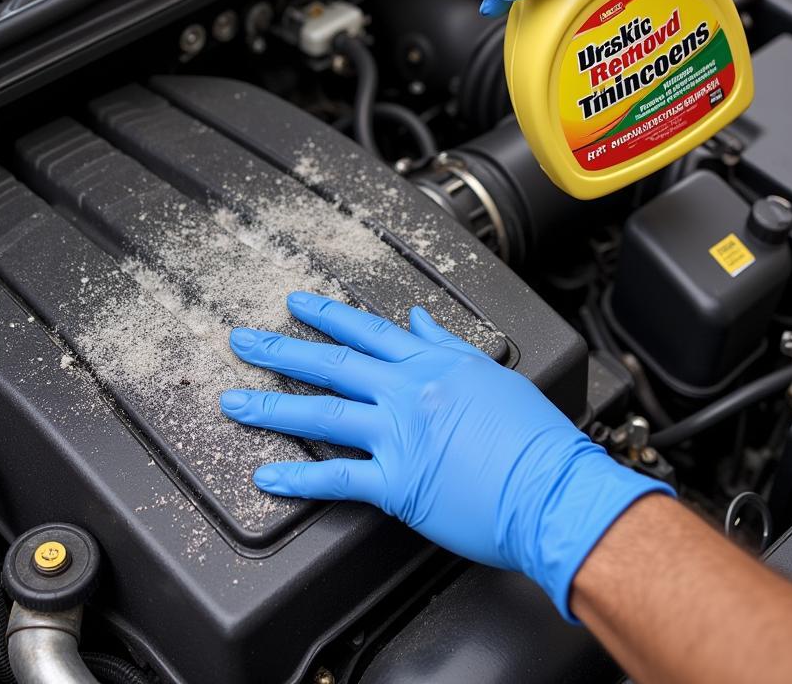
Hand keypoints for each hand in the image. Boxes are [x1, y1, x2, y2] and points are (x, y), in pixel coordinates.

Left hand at [220, 293, 671, 617]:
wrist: (556, 488)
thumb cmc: (535, 437)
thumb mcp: (493, 374)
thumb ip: (448, 346)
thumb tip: (419, 321)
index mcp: (431, 365)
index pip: (367, 330)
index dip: (327, 315)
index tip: (297, 303)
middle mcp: (408, 393)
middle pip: (332, 364)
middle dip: (281, 348)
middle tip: (243, 340)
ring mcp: (399, 436)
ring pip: (322, 414)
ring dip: (273, 406)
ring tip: (235, 402)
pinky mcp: (398, 484)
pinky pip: (338, 478)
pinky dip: (299, 478)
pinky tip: (268, 476)